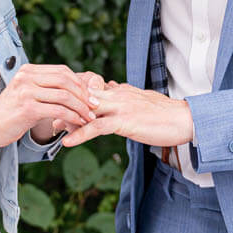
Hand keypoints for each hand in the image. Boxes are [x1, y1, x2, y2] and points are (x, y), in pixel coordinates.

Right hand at [32, 70, 106, 141]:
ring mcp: (26, 92)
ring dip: (81, 108)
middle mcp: (26, 77)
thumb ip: (45, 88)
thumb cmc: (11, 114)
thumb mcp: (27, 94)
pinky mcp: (28, 108)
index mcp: (27, 70)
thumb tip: (76, 89)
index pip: (62, 71)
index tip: (91, 95)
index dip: (80, 82)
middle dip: (84, 94)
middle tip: (95, 106)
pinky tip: (79, 123)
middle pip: (65, 80)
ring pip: (64, 96)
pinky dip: (73, 117)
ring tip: (89, 117)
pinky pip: (59, 111)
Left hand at [60, 81, 193, 147]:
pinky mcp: (125, 121)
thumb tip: (112, 90)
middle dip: (64, 104)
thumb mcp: (142, 102)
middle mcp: (117, 95)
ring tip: (51, 126)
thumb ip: (124, 97)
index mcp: (120, 91)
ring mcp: (120, 107)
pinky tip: (67, 142)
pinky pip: (97, 127)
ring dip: (67, 118)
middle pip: (83, 97)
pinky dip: (80, 134)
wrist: (185, 119)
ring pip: (86, 109)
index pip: (91, 90)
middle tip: (46, 111)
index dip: (73, 96)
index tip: (58, 102)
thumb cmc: (166, 114)